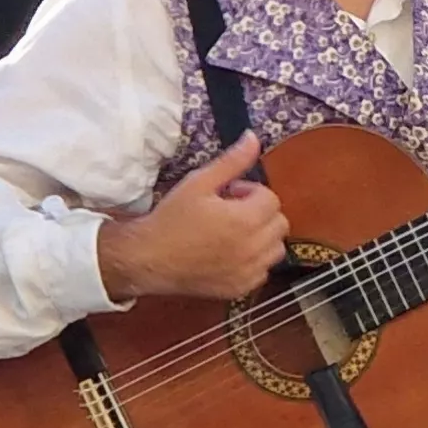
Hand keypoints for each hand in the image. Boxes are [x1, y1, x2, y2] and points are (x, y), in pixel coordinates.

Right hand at [98, 132, 287, 304]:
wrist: (147, 259)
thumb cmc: (171, 219)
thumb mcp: (199, 183)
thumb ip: (231, 161)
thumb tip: (254, 138)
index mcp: (245, 220)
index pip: (271, 199)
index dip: (250, 192)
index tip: (228, 194)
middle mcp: (252, 248)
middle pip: (279, 223)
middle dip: (260, 213)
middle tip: (231, 212)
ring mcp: (247, 272)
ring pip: (276, 249)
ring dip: (262, 237)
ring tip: (234, 233)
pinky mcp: (240, 288)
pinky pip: (263, 272)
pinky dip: (254, 262)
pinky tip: (230, 255)